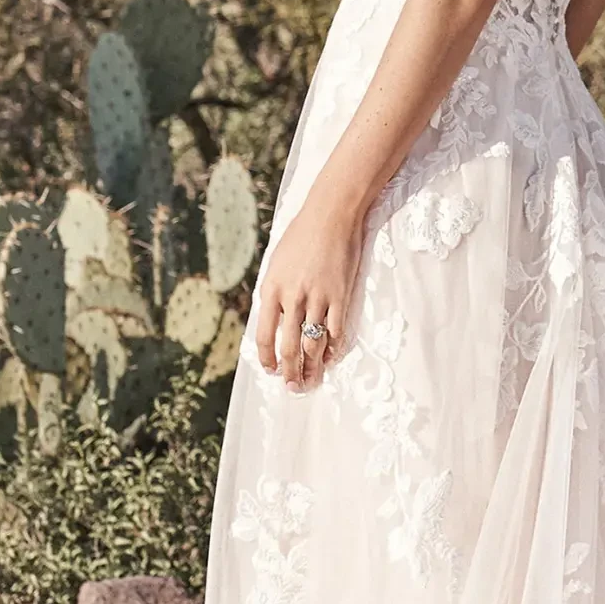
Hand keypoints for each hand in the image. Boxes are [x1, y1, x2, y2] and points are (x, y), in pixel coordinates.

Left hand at [254, 192, 363, 390]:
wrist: (331, 215)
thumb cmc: (302, 235)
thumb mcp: (276, 263)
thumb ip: (275, 292)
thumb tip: (274, 318)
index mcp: (271, 290)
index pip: (264, 335)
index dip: (267, 357)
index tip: (271, 370)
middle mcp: (292, 298)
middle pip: (289, 346)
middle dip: (290, 371)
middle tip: (293, 388)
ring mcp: (318, 298)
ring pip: (313, 344)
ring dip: (311, 367)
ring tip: (311, 381)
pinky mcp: (340, 296)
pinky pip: (336, 331)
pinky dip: (333, 348)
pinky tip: (330, 358)